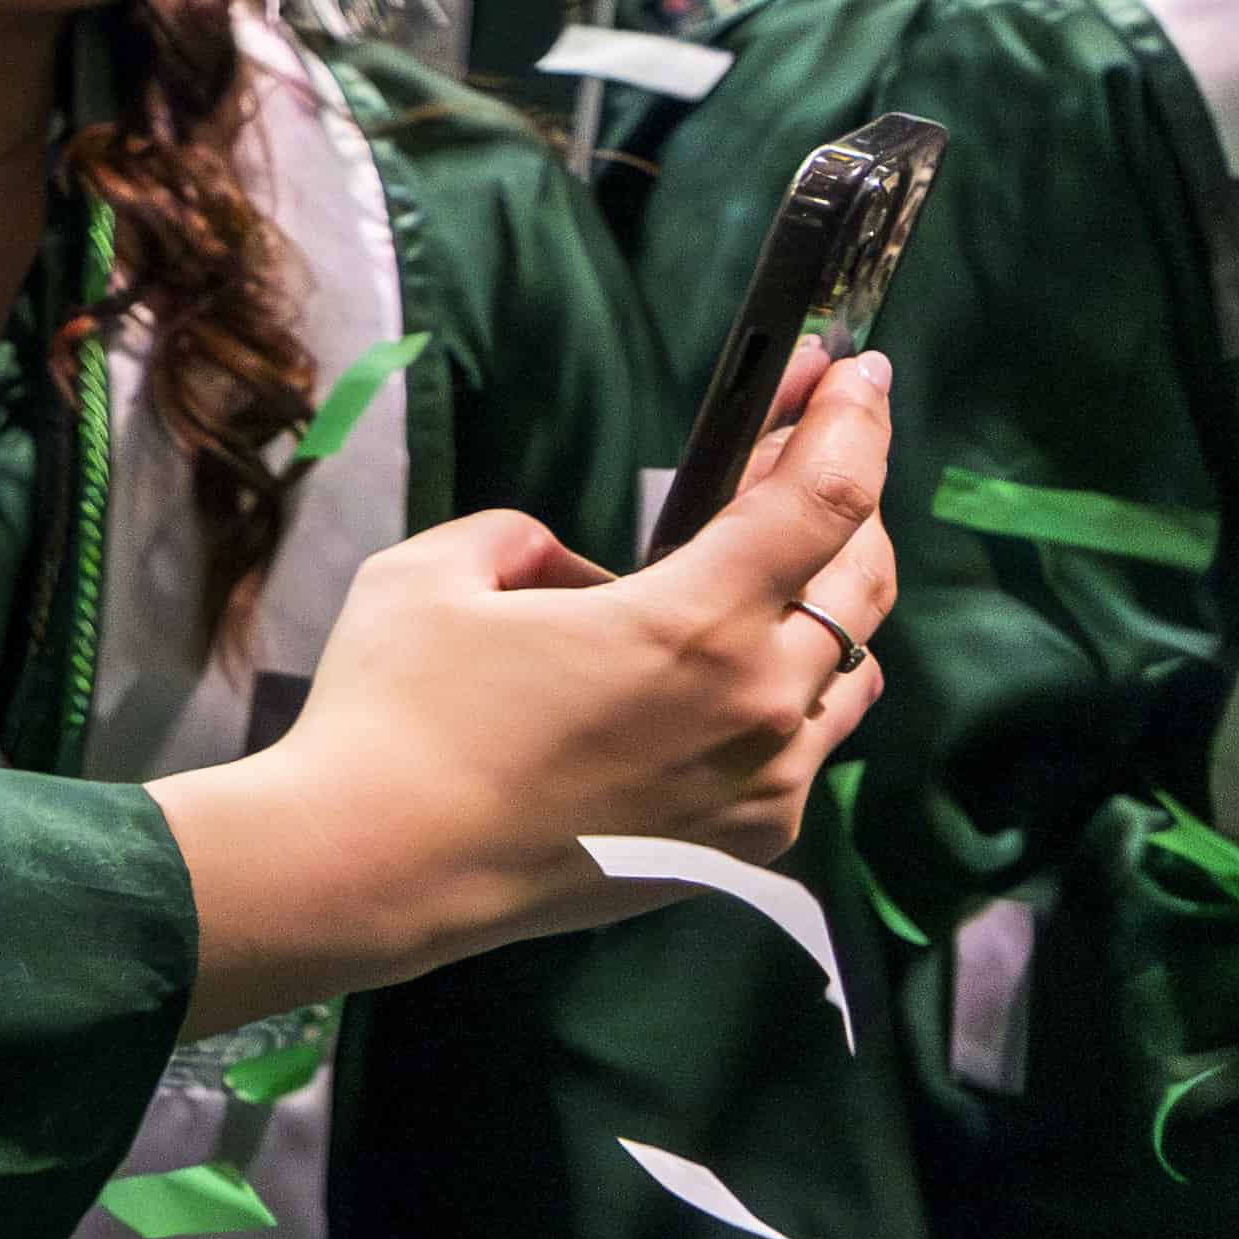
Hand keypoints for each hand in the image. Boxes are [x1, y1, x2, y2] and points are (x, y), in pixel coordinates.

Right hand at [184, 351, 907, 1021]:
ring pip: (851, 670)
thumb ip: (522, 537)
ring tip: (776, 572)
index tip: (858, 370)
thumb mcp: (434, 571)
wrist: (375, 868)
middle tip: (808, 455)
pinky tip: (732, 679)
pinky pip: (805, 750)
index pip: (823, 500)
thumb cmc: (394, 713)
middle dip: (851, 500)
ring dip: (830, 604)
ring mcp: (763, 787)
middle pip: (863, 578)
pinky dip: (790, 695)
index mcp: (693, 624)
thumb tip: (571, 572)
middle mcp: (757, 706)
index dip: (853, 421)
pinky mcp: (743, 846)